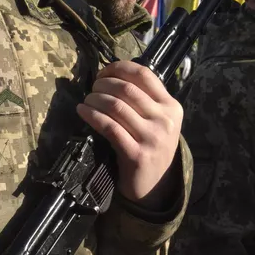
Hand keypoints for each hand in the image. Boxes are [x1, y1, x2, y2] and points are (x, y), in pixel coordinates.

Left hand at [77, 60, 182, 205]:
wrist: (155, 186)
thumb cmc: (152, 147)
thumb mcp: (159, 121)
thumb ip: (146, 99)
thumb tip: (114, 75)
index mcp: (172, 107)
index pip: (144, 75)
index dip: (119, 68)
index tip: (103, 72)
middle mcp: (165, 120)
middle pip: (127, 89)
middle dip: (103, 84)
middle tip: (92, 88)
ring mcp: (152, 138)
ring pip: (116, 106)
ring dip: (95, 99)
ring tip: (87, 100)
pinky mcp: (136, 155)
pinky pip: (109, 127)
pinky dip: (92, 115)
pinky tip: (82, 111)